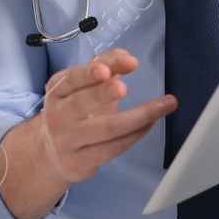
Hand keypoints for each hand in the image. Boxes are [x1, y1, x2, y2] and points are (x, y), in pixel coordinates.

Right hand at [35, 48, 175, 182]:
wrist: (53, 153)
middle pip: (81, 103)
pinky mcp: (81, 162)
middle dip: (102, 93)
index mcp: (57, 90)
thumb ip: (103, 65)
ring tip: (165, 104)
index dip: (91, 73)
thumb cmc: (74, 113)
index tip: (109, 69)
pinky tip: (152, 122)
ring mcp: (68, 141)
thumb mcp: (82, 86)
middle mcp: (57, 116)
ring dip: (140, 116)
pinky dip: (137, 133)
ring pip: (107, 128)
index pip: (73, 78)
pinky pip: (115, 147)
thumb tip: (124, 56)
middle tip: (123, 87)